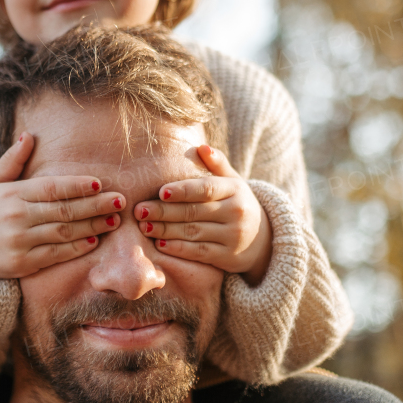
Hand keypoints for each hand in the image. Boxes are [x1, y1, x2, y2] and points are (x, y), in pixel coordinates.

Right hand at [0, 132, 124, 290]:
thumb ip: (12, 161)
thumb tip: (29, 135)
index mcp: (11, 193)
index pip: (50, 187)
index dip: (76, 185)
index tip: (99, 183)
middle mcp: (14, 216)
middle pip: (62, 210)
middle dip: (94, 205)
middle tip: (119, 200)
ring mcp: (18, 241)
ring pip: (62, 232)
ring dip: (91, 226)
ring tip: (113, 220)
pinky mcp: (21, 264)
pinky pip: (54, 255)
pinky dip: (75, 248)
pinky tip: (93, 241)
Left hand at [133, 145, 272, 282]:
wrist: (262, 240)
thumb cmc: (237, 204)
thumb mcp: (233, 182)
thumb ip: (217, 164)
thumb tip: (201, 146)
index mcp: (235, 189)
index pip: (206, 189)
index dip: (183, 190)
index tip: (160, 192)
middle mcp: (236, 212)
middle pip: (194, 211)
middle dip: (164, 211)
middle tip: (140, 211)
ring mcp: (233, 236)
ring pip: (193, 232)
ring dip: (165, 230)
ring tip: (144, 226)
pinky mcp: (227, 257)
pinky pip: (198, 253)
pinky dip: (178, 249)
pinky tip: (160, 244)